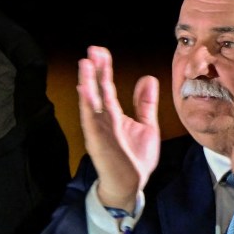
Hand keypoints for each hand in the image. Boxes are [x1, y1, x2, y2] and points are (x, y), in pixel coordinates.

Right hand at [77, 46, 160, 210]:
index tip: (101, 52)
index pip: (106, 87)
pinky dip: (88, 105)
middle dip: (94, 70)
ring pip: (91, 102)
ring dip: (87, 82)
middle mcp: (103, 119)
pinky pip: (91, 120)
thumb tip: (147, 78)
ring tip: (85, 64)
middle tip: (92, 50)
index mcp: (113, 114)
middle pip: (97, 89)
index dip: (104, 69)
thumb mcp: (147, 125)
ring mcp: (99, 129)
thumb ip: (145, 103)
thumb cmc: (135, 158)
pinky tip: (85, 90)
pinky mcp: (98, 140)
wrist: (131, 184)